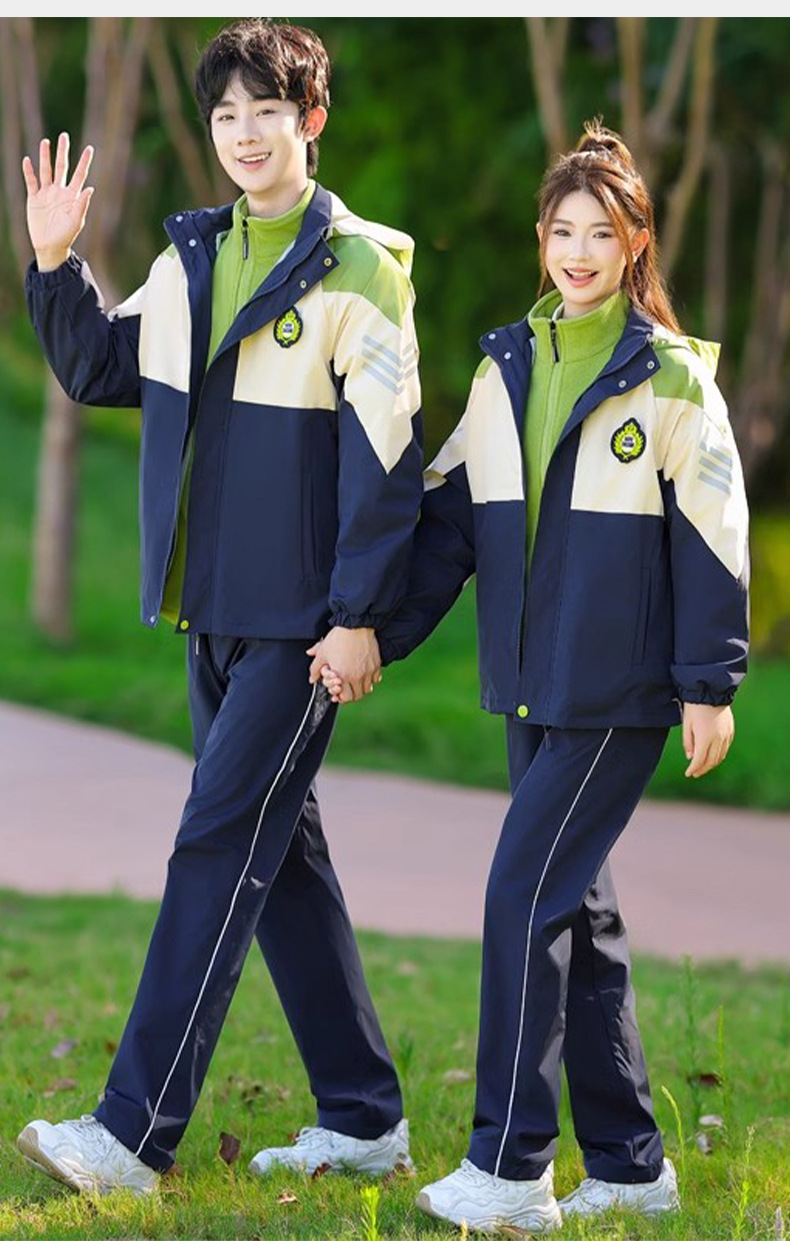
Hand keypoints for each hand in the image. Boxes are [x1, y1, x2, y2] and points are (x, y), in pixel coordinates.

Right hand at [22, 133, 94, 270]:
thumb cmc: (66, 236)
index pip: (79, 175)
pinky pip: (31, 182)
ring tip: (45, 142)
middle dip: (62, 152)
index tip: (89, 148)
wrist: (50, 247)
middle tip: (64, 136)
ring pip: (46, 170)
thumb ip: (82, 204)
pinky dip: (29, 171)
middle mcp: (59, 191)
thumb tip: (90, 188)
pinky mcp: (34, 198)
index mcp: (72, 196)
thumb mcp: (76, 221)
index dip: (84, 162)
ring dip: (45, 157)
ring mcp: (46, 194)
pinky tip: (27, 160)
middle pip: (61, 167)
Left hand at [306, 627, 381, 702]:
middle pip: (357, 696)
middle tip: (348, 690)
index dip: (341, 697)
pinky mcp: (376, 665)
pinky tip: (366, 675)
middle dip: (351, 695)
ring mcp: (368, 671)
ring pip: (368, 689)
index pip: (346, 697)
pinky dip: (371, 680)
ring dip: (361, 689)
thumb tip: (311, 678)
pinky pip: (376, 679)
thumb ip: (315, 668)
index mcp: (343, 675)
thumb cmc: (339, 637)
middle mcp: (357, 676)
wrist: (356, 625)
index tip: (339, 693)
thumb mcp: (322, 653)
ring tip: (357, 683)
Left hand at [682, 702, 733, 777]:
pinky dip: (719, 755)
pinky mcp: (730, 730)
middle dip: (702, 769)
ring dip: (712, 764)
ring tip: (703, 767)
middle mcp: (718, 738)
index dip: (693, 769)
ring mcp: (726, 735)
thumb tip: (690, 757)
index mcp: (705, 738)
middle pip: (711, 761)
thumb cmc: (694, 707)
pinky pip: (726, 748)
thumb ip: (688, 742)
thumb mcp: (687, 724)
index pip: (700, 760)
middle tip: (695, 773)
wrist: (711, 692)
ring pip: (720, 756)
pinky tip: (713, 756)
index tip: (688, 774)